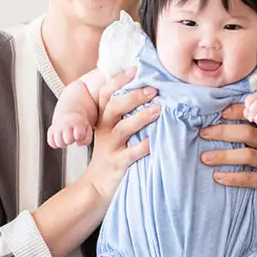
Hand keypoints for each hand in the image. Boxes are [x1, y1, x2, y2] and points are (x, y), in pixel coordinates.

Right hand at [47, 112, 92, 148]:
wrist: (70, 116)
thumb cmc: (80, 126)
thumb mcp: (88, 130)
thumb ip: (87, 139)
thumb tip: (78, 143)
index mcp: (77, 122)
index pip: (79, 135)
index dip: (80, 137)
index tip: (80, 134)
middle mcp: (65, 123)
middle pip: (68, 140)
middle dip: (71, 141)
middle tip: (72, 137)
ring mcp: (57, 127)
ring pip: (59, 143)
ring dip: (64, 143)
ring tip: (67, 138)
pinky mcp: (51, 131)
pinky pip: (51, 143)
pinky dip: (56, 144)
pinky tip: (61, 139)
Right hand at [82, 69, 159, 203]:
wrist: (96, 187)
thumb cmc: (111, 156)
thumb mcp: (111, 133)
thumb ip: (124, 115)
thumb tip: (149, 93)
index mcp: (103, 120)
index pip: (106, 94)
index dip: (119, 80)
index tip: (135, 69)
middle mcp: (104, 131)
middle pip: (114, 107)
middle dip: (133, 96)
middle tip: (153, 90)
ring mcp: (109, 148)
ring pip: (123, 128)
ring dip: (142, 117)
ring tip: (159, 109)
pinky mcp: (117, 164)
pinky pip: (131, 153)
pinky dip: (144, 146)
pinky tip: (156, 140)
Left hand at [199, 103, 256, 221]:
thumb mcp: (254, 149)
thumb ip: (242, 136)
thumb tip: (212, 124)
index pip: (254, 117)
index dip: (237, 112)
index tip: (219, 113)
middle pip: (248, 133)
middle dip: (223, 132)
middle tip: (204, 134)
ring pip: (247, 155)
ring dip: (223, 155)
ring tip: (205, 158)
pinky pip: (249, 177)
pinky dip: (231, 177)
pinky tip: (217, 177)